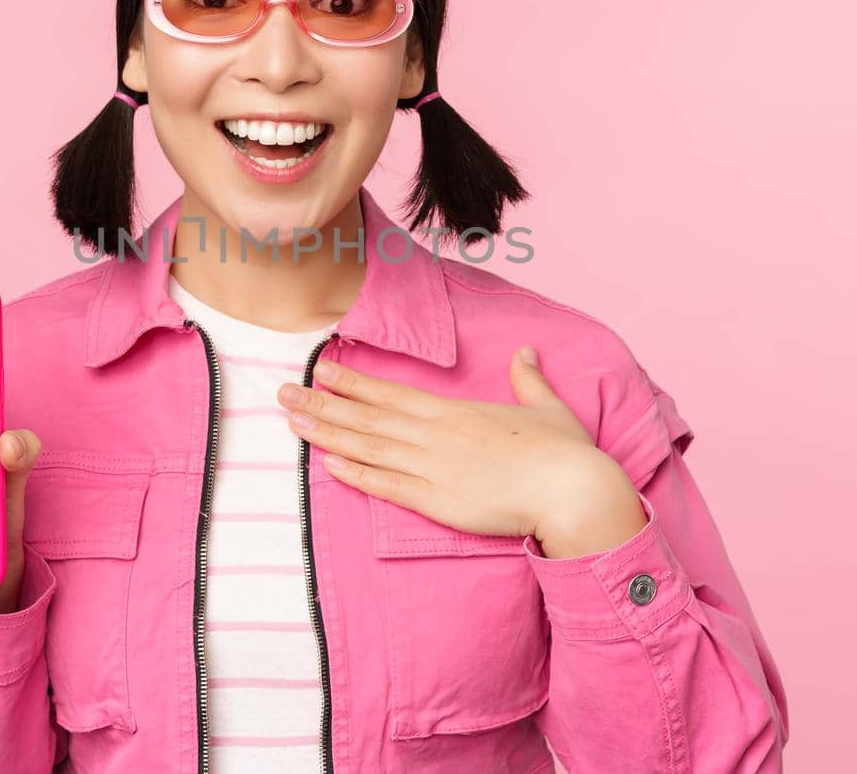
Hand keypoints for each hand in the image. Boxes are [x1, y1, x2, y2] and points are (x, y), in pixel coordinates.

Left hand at [277, 346, 648, 557]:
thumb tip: (524, 354)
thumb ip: (528, 379)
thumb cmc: (563, 452)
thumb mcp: (545, 406)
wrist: (573, 491)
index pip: (392, 394)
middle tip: (283, 393)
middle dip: (323, 404)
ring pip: (369, 448)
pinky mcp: (438, 502)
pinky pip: (388, 487)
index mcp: (455, 413)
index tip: (322, 370)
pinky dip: (356, 474)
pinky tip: (327, 464)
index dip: (354, 383)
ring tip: (292, 423)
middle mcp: (436, 436)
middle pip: (368, 417)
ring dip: (327, 435)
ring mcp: (433, 468)